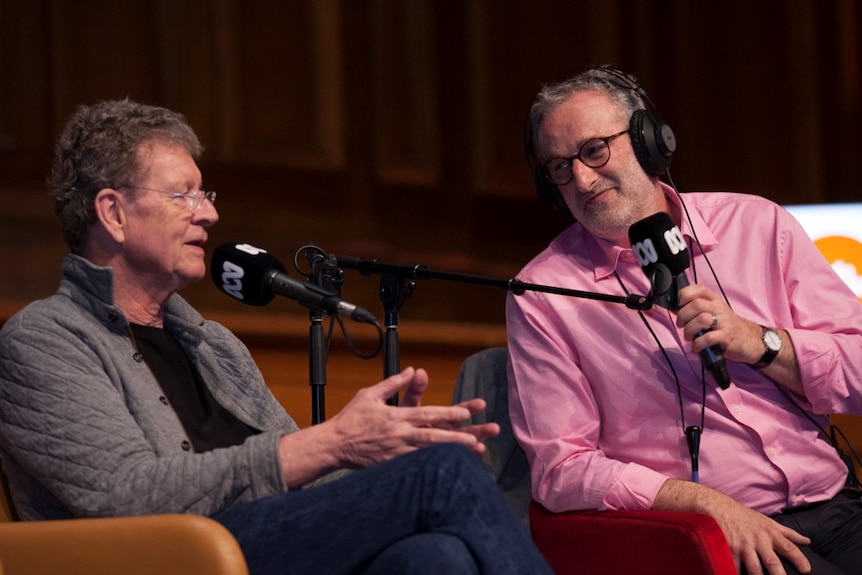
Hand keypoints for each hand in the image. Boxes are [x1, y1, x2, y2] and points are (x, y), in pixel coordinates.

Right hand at [327, 367, 498, 467]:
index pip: (426, 414)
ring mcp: (397, 453)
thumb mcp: (370, 395)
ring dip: (454, 452)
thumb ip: (393, 383)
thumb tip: (412, 371)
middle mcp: (399, 436)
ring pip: (431, 454)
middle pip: (434, 436)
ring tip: (476, 450)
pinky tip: (454, 465)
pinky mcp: (393, 466)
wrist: (333, 446)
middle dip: (458, 436)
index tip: (466, 412)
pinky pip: (419, 466)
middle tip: (479, 437)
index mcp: (395, 417)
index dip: (447, 413)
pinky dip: (437, 465)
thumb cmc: (351, 419)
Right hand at [655, 479, 810, 574]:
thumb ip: (788, 533)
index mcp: (770, 533)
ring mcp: (743, 545)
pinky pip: (735, 567)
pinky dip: (736, 573)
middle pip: (772, 562)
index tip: (807, 571)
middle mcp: (758, 540)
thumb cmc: (745, 516)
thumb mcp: (768, 521)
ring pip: (754, 569)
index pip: (789, 548)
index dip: (800, 560)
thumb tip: (807, 541)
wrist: (718, 507)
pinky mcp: (729, 549)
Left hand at [676, 284, 761, 364]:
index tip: (678, 305)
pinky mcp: (727, 337)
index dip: (685, 295)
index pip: (699, 289)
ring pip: (701, 319)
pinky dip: (697, 344)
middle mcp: (720, 308)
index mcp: (714, 300)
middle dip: (683, 316)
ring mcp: (724, 322)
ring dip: (689, 330)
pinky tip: (696, 347)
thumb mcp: (712, 312)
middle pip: (696, 305)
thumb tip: (674, 307)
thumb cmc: (725, 326)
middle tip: (681, 325)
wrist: (749, 340)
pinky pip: (708, 338)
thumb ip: (694, 309)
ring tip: (689, 337)